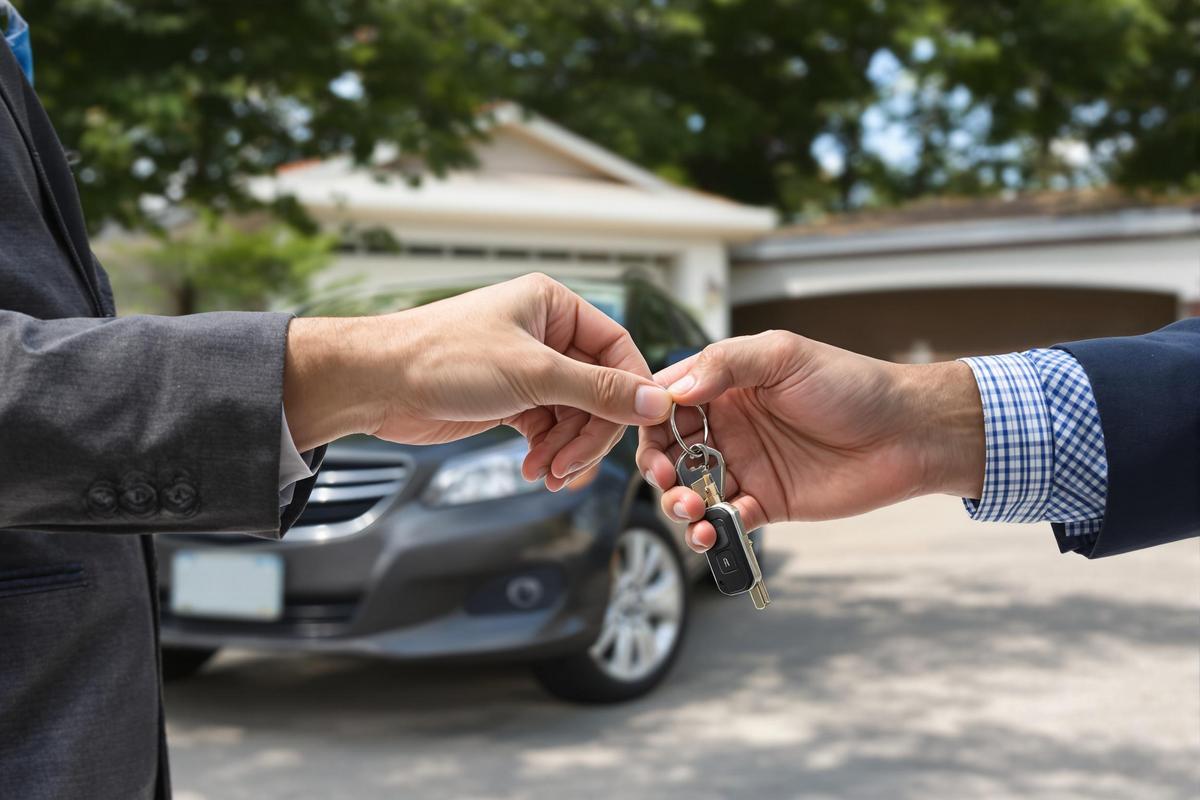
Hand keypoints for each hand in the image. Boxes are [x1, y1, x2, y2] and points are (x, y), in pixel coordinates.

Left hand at [284, 273, 671, 490]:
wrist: (376, 383)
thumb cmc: (442, 358)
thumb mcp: (533, 374)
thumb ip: (599, 391)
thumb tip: (656, 402)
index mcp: (554, 306)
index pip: (617, 349)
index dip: (631, 391)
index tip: (640, 426)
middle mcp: (544, 334)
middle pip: (598, 390)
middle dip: (589, 432)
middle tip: (572, 464)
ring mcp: (527, 369)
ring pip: (574, 415)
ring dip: (567, 449)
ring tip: (547, 472)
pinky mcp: (509, 399)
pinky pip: (548, 429)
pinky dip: (546, 452)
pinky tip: (533, 468)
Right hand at [637, 331, 984, 550]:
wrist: (908, 434)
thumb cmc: (853, 385)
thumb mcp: (784, 356)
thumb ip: (726, 364)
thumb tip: (675, 390)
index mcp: (728, 384)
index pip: (668, 400)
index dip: (650, 419)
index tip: (651, 434)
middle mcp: (729, 425)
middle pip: (669, 449)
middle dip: (656, 467)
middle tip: (665, 478)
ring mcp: (745, 465)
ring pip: (689, 488)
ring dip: (677, 502)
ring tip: (689, 509)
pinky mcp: (765, 502)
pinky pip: (723, 520)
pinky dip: (708, 530)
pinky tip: (710, 532)